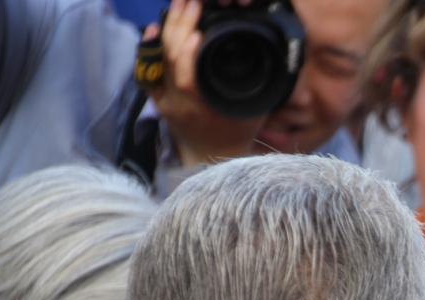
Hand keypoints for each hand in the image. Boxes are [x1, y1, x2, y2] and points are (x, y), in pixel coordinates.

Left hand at [150, 0, 265, 166]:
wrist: (212, 158)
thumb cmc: (237, 133)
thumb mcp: (255, 112)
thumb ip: (261, 86)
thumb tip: (275, 58)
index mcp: (205, 108)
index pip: (188, 77)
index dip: (189, 52)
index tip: (197, 29)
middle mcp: (181, 104)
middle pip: (171, 61)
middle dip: (179, 27)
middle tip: (190, 4)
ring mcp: (166, 101)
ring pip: (158, 62)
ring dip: (166, 31)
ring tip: (178, 7)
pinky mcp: (158, 99)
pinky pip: (149, 70)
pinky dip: (150, 48)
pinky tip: (154, 28)